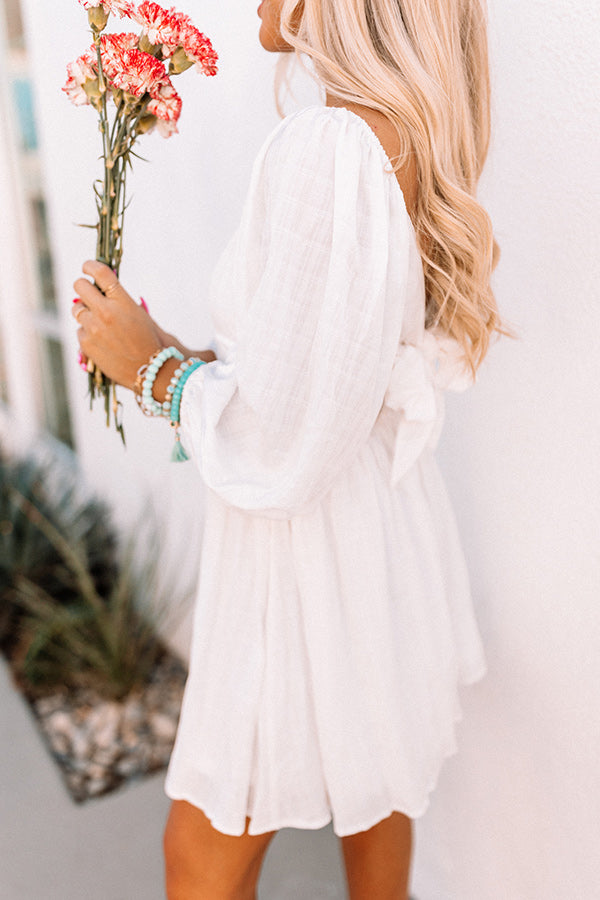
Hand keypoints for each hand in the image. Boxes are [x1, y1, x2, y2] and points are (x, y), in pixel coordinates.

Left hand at [73, 261, 162, 390]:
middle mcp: (106, 312)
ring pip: (76, 309)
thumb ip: (120, 300)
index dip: (90, 266)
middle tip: (89, 293)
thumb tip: (101, 288)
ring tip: (99, 322)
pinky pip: (80, 330)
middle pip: (79, 286)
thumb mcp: (140, 315)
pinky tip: (103, 341)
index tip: (87, 267)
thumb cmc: (148, 341)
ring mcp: (93, 328)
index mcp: (122, 301)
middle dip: (83, 287)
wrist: (150, 371)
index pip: (100, 272)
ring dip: (85, 311)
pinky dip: (88, 333)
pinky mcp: (86, 343)